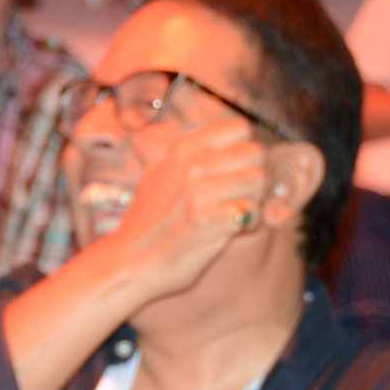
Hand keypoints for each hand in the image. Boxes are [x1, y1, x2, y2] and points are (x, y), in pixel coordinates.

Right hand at [97, 121, 279, 305]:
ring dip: (254, 198)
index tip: (235, 169)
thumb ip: (187, 155)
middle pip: (254, 153)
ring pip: (258, 179)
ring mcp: (200, 191)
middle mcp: (192, 165)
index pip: (238, 127)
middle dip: (253, 175)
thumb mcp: (158, 174)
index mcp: (182, 149)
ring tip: (233, 212)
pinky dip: (248, 222)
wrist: (130, 261)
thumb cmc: (147, 223)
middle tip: (238, 195)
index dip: (243, 149)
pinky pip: (252, 210)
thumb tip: (222, 144)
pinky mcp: (210, 219)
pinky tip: (231, 230)